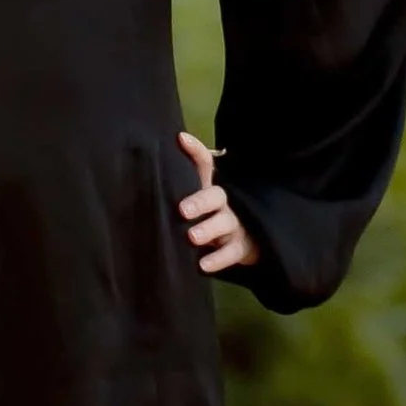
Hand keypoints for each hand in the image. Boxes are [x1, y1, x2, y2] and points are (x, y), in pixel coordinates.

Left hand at [177, 131, 257, 274]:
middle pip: (215, 196)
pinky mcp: (240, 248)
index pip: (205, 165)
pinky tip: (202, 266)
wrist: (248, 240)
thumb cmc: (210, 218)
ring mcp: (233, 226)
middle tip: (182, 210)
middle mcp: (223, 204)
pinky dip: (218, 259)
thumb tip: (157, 159)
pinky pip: (231, 253)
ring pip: (224, 223)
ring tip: (192, 237)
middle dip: (200, 201)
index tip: (181, 139)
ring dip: (208, 229)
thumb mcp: (197, 200)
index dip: (195, 151)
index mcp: (209, 190)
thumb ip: (176, 187)